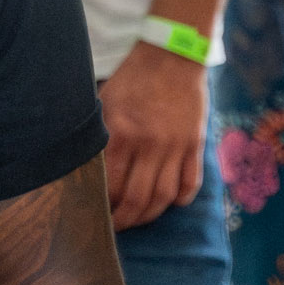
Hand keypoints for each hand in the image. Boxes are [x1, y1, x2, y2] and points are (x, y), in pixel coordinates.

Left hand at [99, 41, 207, 229]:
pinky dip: (181, 199)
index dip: (102, 206)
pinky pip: (190, 182)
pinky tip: (170, 203)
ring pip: (164, 197)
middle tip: (114, 228)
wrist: (172, 55)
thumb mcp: (105, 102)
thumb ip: (100, 136)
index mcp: (121, 133)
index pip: (110, 185)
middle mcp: (149, 144)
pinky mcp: (195, 144)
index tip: (95, 214)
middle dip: (123, 221)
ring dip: (150, 216)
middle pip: (136, 199)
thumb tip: (87, 168)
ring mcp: (175, 146)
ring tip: (138, 220)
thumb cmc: (132, 78)